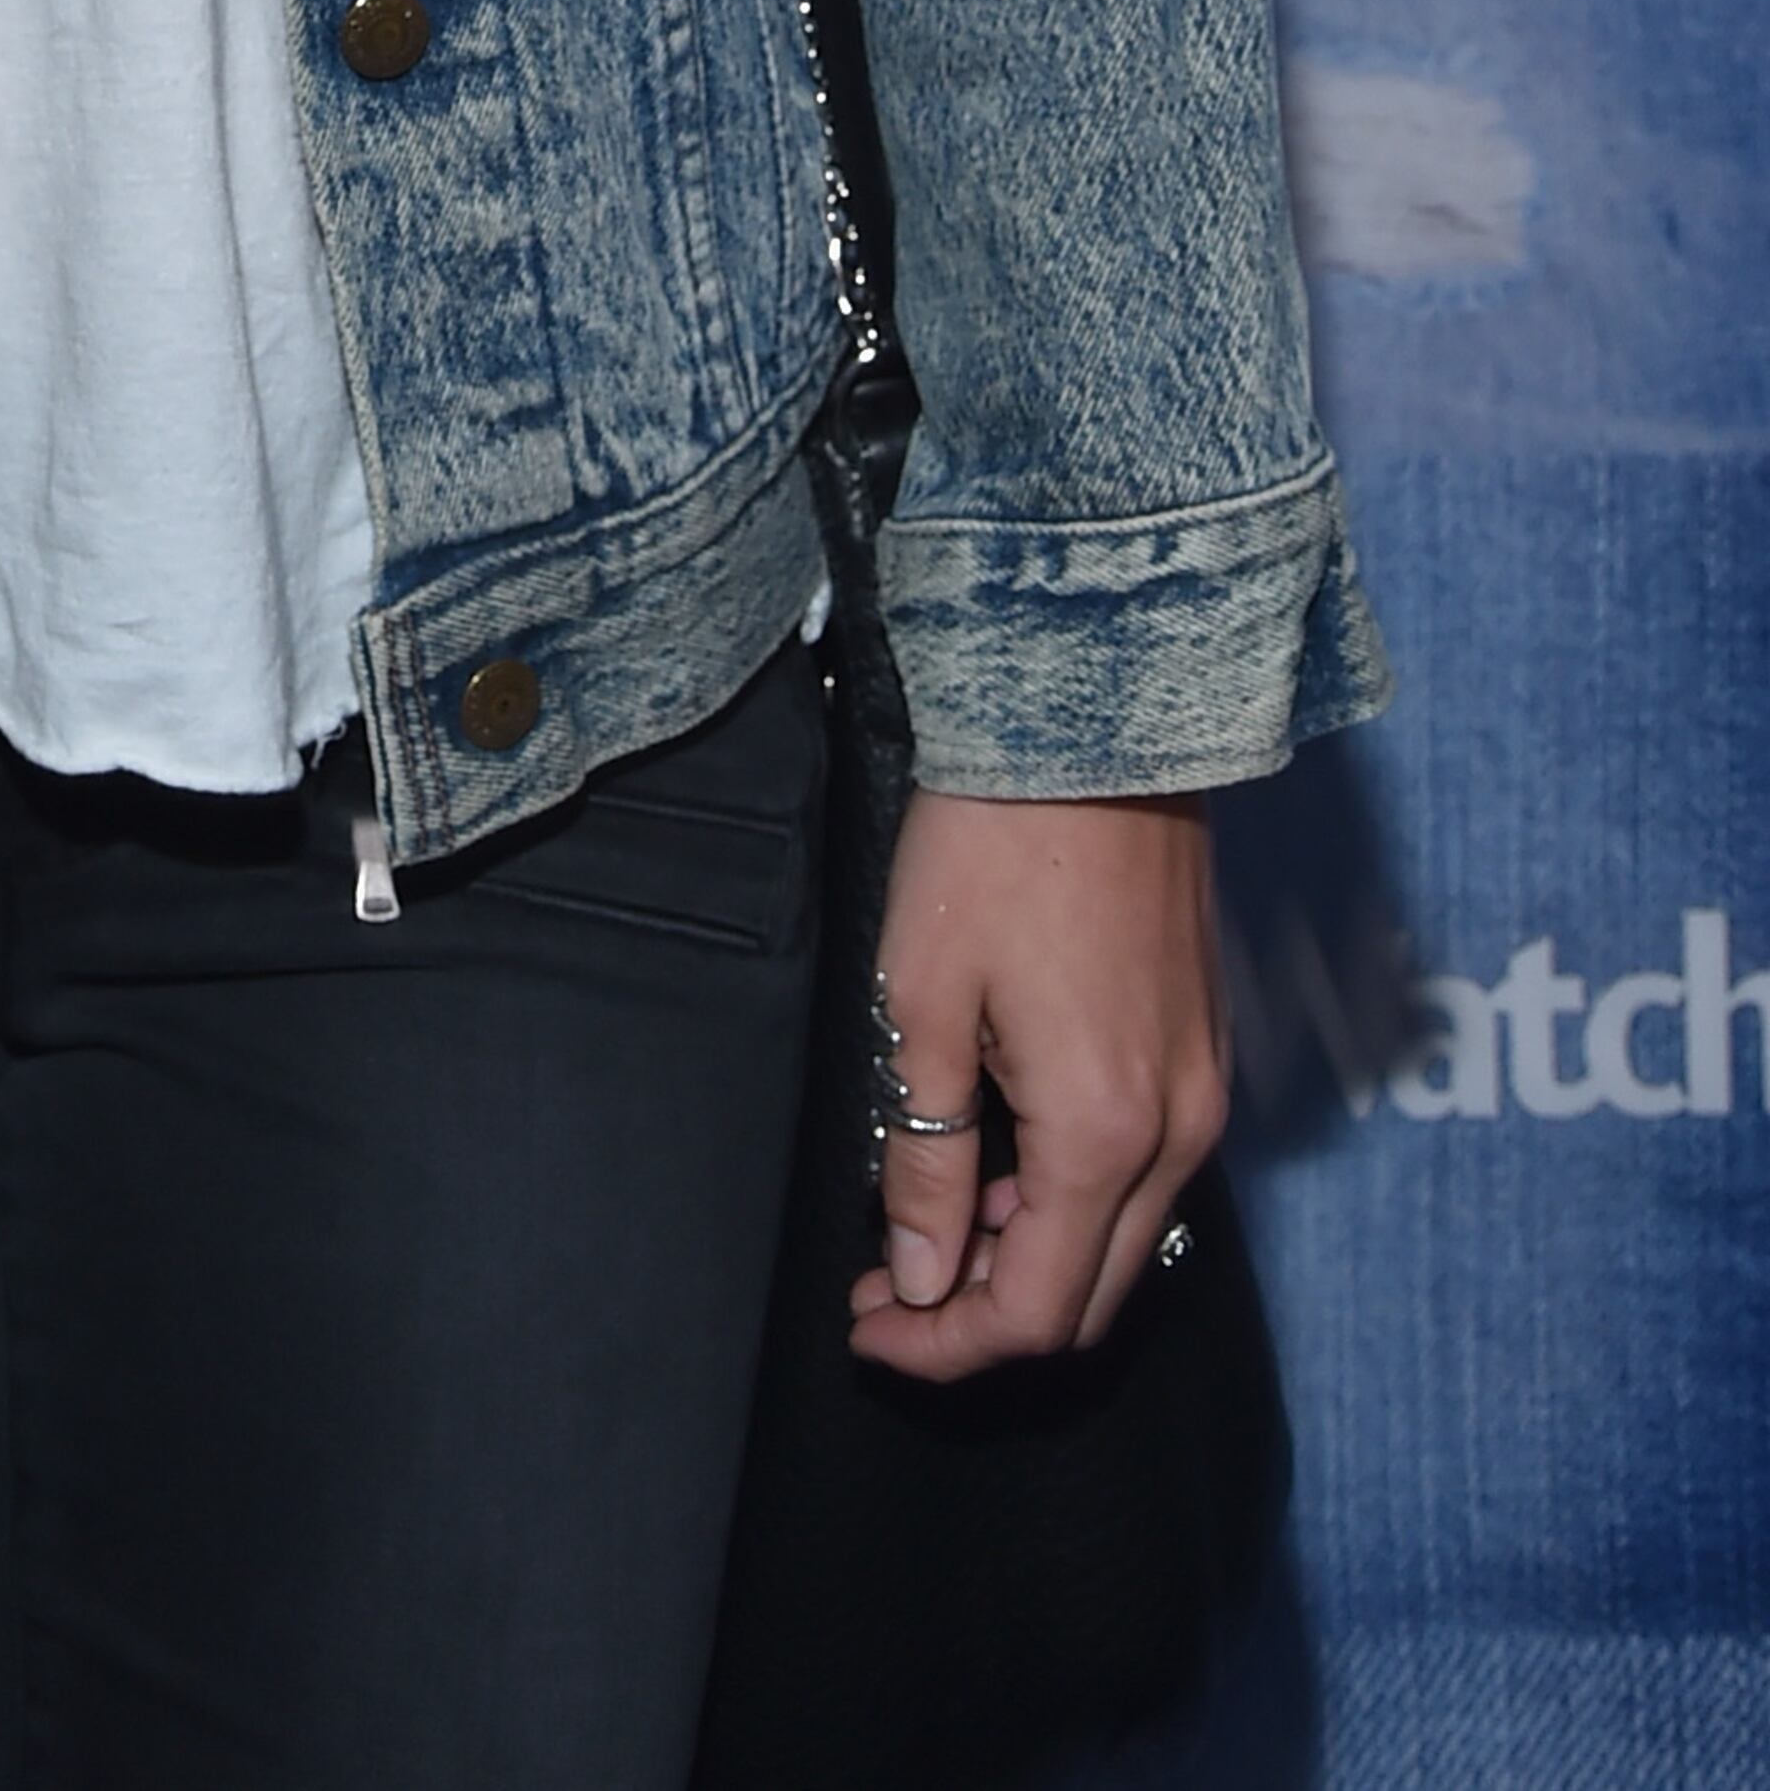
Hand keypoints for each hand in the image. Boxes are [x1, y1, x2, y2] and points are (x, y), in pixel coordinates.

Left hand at [849, 784, 1226, 1379]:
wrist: (1089, 732)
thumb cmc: (992, 850)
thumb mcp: (921, 1005)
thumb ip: (927, 1157)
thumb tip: (924, 1275)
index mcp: (1105, 1133)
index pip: (1036, 1312)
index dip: (946, 1344)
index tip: (872, 1326)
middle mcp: (1177, 1132)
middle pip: (1093, 1297)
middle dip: (986, 1318)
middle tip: (891, 1289)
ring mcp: (1203, 1092)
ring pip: (1125, 1239)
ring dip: (1030, 1258)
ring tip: (930, 1221)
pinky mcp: (1205, 1051)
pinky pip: (1147, 1173)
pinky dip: (1073, 1199)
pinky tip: (1000, 1159)